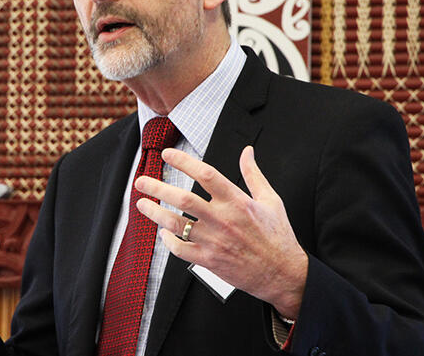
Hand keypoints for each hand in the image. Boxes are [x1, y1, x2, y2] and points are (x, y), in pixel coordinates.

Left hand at [136, 146, 307, 318]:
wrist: (282, 273)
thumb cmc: (277, 235)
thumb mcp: (271, 200)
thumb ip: (253, 174)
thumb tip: (247, 151)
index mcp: (237, 201)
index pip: (206, 175)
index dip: (184, 162)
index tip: (167, 155)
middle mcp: (222, 220)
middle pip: (183, 200)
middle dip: (158, 188)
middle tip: (141, 182)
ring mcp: (214, 242)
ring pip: (177, 225)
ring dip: (155, 213)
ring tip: (142, 205)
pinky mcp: (209, 261)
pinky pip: (181, 250)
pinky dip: (168, 240)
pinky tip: (163, 232)